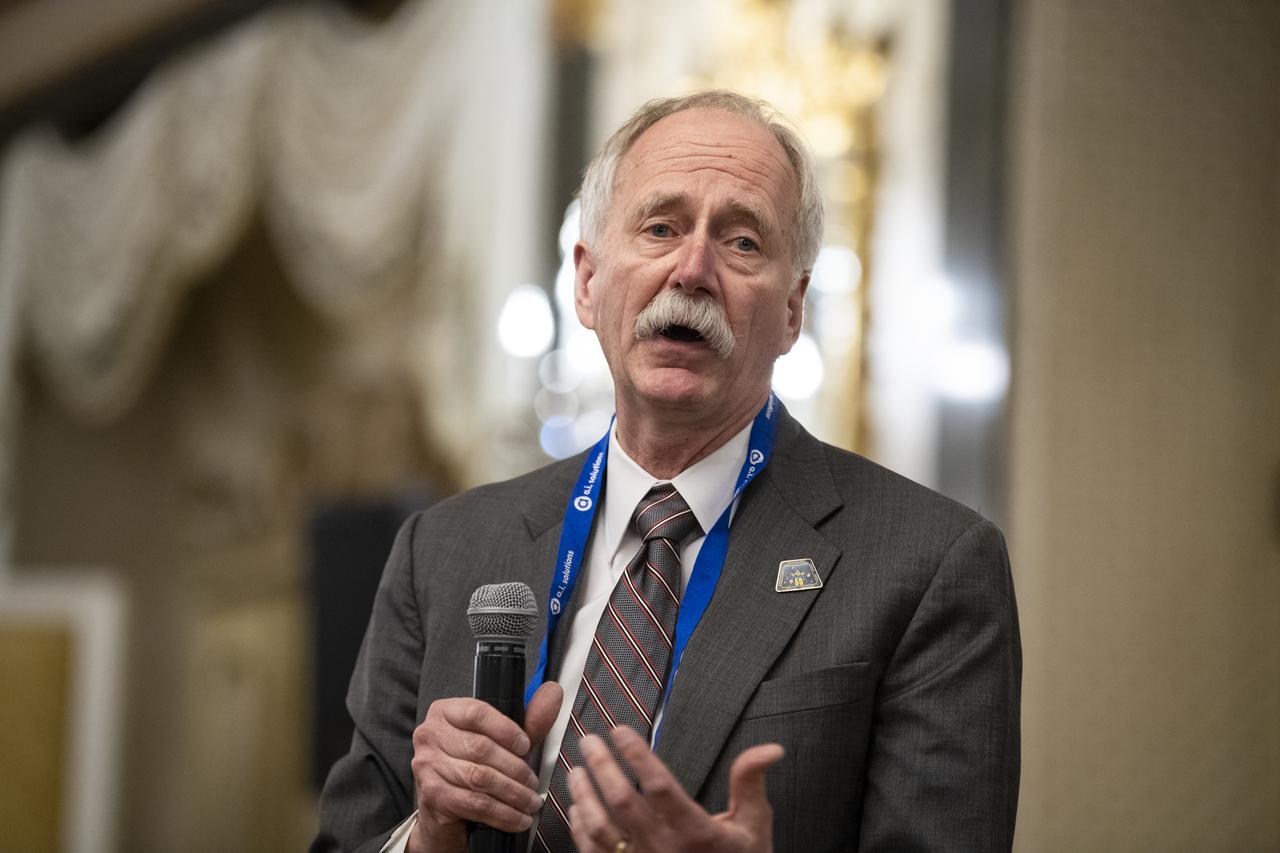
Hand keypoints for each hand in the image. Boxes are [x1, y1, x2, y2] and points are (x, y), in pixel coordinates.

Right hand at [407, 681, 562, 852]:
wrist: (445, 808)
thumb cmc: (473, 766)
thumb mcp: (502, 740)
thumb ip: (528, 719)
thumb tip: (553, 694)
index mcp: (446, 712)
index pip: (477, 712)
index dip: (506, 730)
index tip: (526, 746)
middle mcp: (430, 735)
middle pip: (480, 747)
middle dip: (515, 767)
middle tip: (533, 781)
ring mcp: (427, 766)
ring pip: (479, 778)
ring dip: (513, 793)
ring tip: (530, 801)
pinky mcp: (432, 795)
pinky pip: (475, 803)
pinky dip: (503, 813)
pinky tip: (518, 817)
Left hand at [566, 726, 783, 852]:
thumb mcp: (754, 825)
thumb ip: (750, 782)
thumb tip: (770, 749)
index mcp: (696, 832)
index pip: (659, 786)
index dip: (637, 755)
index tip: (620, 730)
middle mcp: (665, 849)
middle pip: (622, 802)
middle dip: (601, 766)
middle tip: (589, 741)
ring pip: (601, 828)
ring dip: (584, 796)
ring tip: (575, 770)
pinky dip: (580, 831)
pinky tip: (576, 809)